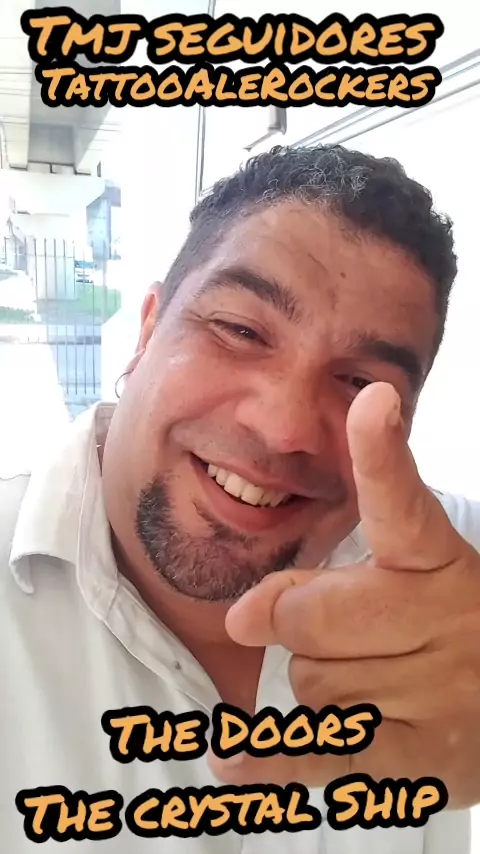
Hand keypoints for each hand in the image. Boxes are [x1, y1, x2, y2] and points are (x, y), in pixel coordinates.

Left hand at [210, 382, 479, 809]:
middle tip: (333, 628)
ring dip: (317, 684)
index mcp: (438, 561)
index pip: (402, 503)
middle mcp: (444, 618)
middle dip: (296, 621)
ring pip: (310, 685)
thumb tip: (243, 616)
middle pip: (313, 615)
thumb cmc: (441, 629)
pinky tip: (232, 761)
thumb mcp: (406, 581)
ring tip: (374, 683)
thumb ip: (321, 581)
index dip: (382, 452)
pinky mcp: (418, 758)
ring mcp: (435, 691)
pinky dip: (275, 759)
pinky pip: (328, 756)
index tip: (373, 402)